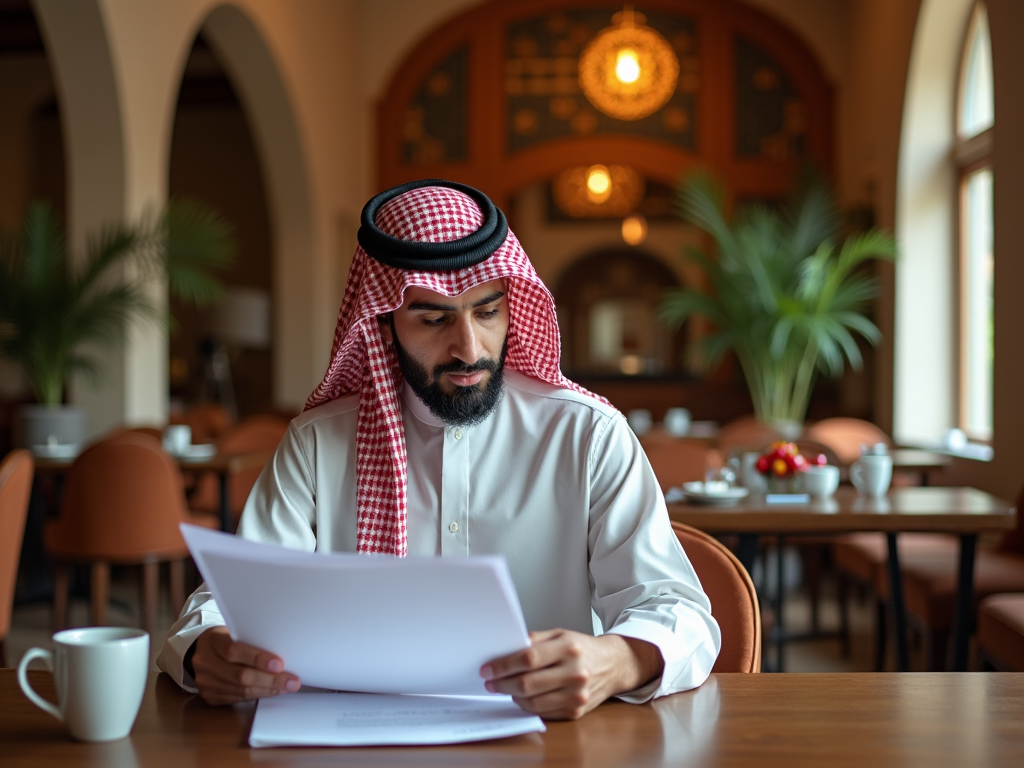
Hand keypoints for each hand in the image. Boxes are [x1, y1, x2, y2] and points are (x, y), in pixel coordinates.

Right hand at [189, 626, 299, 705]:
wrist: (201, 652)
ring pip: (241, 690)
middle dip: (270, 680)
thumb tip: (281, 653)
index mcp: (212, 641)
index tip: (279, 664)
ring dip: (267, 690)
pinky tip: (272, 691)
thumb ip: (251, 640)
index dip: (257, 658)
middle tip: (292, 681)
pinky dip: (258, 695)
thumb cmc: (225, 639)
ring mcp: (205, 682)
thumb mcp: (234, 632)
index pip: (233, 650)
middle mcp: (205, 663)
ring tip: (286, 687)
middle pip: (240, 675)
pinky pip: (237, 699)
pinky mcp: (210, 696)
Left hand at [480, 629, 662, 719]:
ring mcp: (576, 694)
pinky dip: (528, 705)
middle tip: (491, 682)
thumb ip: (535, 640)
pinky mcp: (576, 710)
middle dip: (503, 683)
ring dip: (512, 696)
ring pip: (533, 701)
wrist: (612, 665)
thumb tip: (506, 648)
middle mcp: (574, 672)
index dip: (504, 665)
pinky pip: (543, 712)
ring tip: (504, 688)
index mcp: (568, 648)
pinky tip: (521, 697)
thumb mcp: (560, 634)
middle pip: (528, 683)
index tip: (488, 668)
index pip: (528, 658)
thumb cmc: (583, 648)